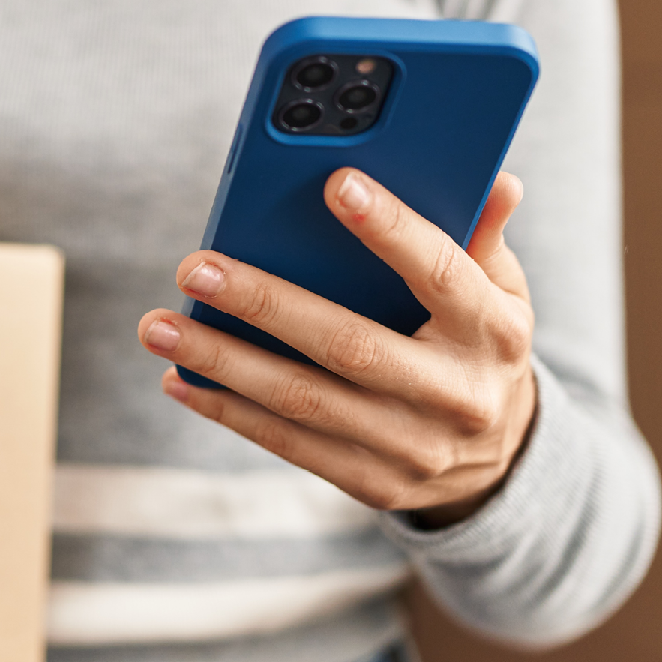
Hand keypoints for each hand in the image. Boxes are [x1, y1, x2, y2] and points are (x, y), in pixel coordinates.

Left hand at [138, 168, 537, 527]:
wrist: (502, 462)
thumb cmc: (480, 347)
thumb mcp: (503, 292)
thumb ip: (484, 237)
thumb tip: (496, 179)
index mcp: (494, 331)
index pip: (440, 273)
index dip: (391, 230)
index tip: (335, 184)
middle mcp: (456, 394)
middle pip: (348, 345)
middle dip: (263, 304)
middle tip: (194, 266)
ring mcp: (413, 447)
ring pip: (303, 401)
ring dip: (221, 361)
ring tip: (158, 325)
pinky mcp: (374, 483)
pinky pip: (290, 443)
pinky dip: (228, 410)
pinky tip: (180, 377)